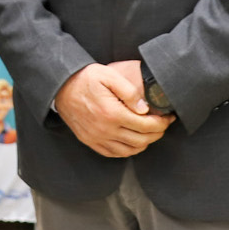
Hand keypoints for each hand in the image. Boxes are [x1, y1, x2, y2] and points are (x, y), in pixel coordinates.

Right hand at [55, 63, 173, 158]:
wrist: (60, 87)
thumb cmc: (85, 78)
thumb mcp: (108, 75)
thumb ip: (129, 91)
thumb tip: (144, 108)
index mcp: (112, 114)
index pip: (146, 125)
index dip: (162, 123)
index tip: (168, 118)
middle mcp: (105, 130)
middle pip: (141, 140)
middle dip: (157, 134)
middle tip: (163, 125)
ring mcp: (96, 138)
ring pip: (129, 150)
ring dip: (144, 144)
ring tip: (151, 133)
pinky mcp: (90, 141)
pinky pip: (113, 154)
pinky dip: (127, 151)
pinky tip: (133, 142)